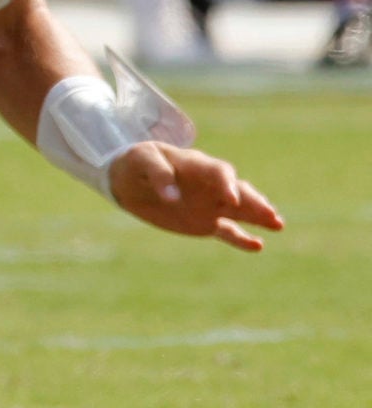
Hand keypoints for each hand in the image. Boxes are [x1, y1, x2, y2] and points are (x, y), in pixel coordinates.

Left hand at [108, 142, 282, 251]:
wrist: (128, 179)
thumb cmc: (137, 163)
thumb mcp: (142, 161)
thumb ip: (158, 175)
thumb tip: (172, 198)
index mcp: (197, 165)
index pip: (219, 172)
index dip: (227, 184)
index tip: (232, 199)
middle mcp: (210, 185)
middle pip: (239, 192)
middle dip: (254, 202)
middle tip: (271, 215)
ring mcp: (211, 204)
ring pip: (241, 211)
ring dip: (259, 217)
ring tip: (278, 225)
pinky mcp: (206, 222)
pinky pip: (228, 231)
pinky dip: (242, 238)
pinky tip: (258, 246)